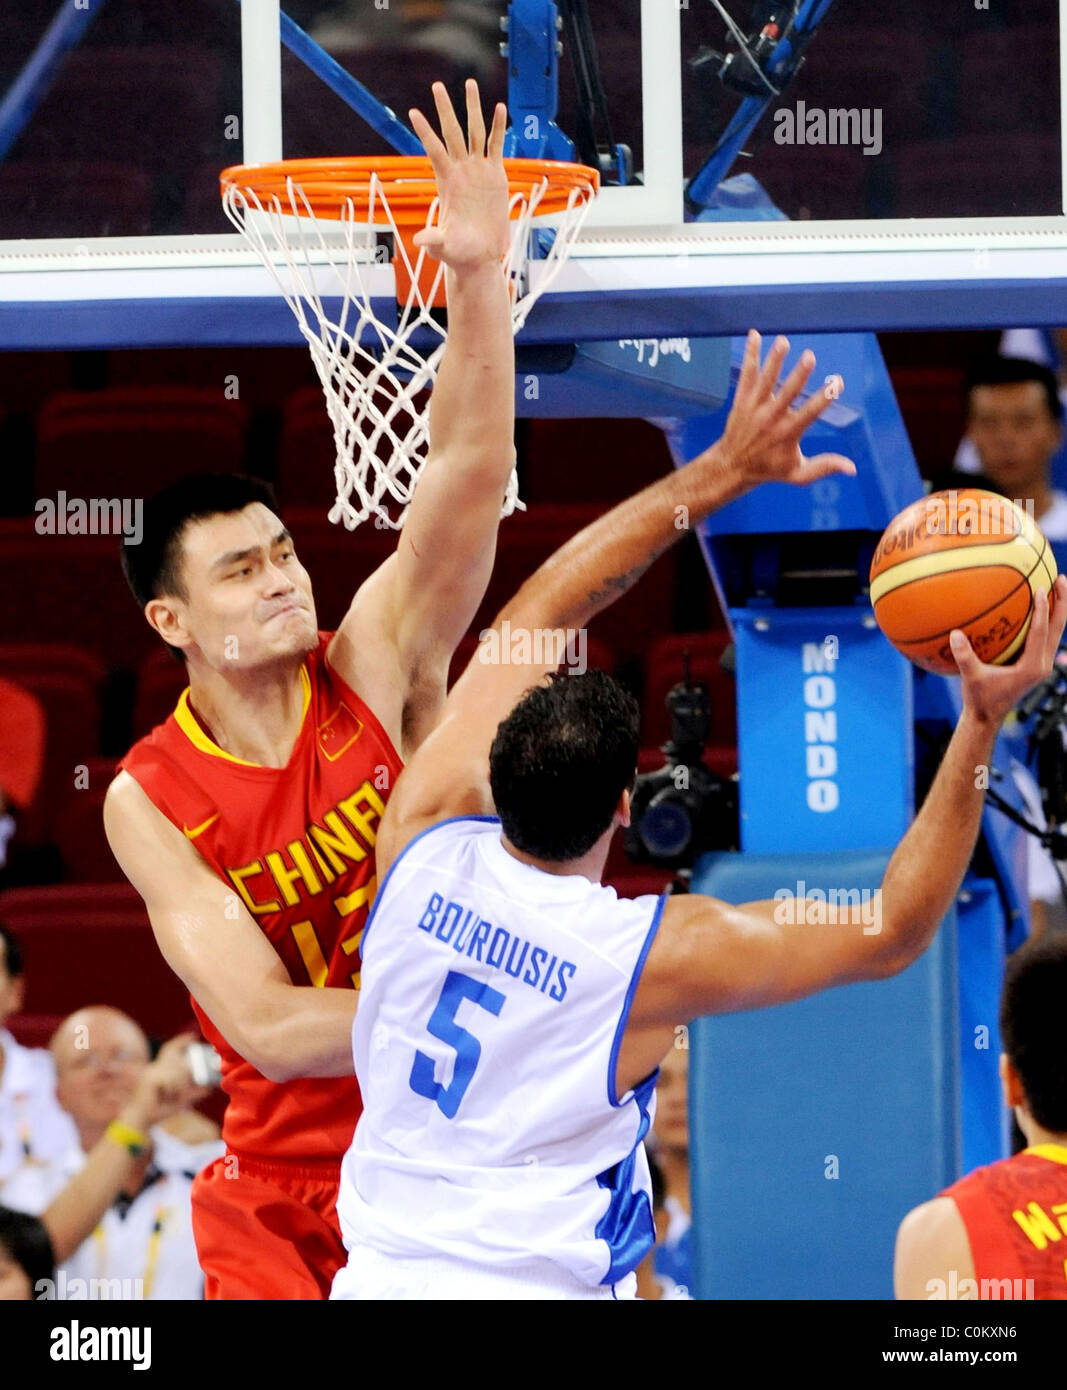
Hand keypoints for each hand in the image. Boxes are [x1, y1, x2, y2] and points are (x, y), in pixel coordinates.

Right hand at [118, 1033, 210, 1132]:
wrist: (140, 1120)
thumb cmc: (157, 1110)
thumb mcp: (180, 1101)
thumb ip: (192, 1093)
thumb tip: (208, 1089)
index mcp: (160, 1070)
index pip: (170, 1049)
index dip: (181, 1041)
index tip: (193, 1037)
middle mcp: (155, 1068)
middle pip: (180, 1063)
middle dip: (187, 1076)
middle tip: (181, 1091)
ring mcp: (152, 1072)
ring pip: (178, 1073)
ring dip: (179, 1088)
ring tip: (171, 1098)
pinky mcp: (151, 1079)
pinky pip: (171, 1080)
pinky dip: (172, 1091)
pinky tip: (165, 1097)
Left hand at [408, 79, 508, 272]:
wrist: (480, 256)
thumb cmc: (459, 253)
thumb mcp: (444, 247)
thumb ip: (434, 240)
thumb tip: (421, 240)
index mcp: (447, 182)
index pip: (434, 150)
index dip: (426, 131)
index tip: (414, 111)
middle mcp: (461, 171)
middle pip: (452, 133)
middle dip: (445, 109)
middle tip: (437, 86)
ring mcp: (478, 171)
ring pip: (475, 132)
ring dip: (473, 109)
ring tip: (470, 84)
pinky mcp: (495, 176)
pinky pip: (496, 146)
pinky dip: (498, 127)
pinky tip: (499, 108)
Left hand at [716, 330, 857, 488]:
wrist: (731, 466)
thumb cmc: (769, 469)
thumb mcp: (798, 474)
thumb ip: (824, 467)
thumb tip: (853, 469)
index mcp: (788, 433)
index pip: (810, 412)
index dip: (824, 397)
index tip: (837, 382)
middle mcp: (771, 418)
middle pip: (787, 393)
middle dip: (798, 375)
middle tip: (809, 356)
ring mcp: (755, 407)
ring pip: (765, 380)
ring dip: (774, 360)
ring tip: (783, 341)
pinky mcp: (743, 400)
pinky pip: (747, 374)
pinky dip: (751, 355)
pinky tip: (754, 334)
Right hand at [951, 576, 1066, 725]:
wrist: (988, 717)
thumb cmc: (980, 699)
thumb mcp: (971, 677)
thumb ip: (965, 656)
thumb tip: (954, 633)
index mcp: (1031, 667)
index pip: (1042, 632)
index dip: (1043, 609)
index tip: (1041, 588)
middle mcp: (1042, 664)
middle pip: (1059, 627)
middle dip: (1062, 601)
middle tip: (1060, 577)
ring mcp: (1042, 664)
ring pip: (1056, 631)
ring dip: (1058, 608)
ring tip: (1056, 585)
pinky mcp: (1036, 664)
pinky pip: (1046, 636)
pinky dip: (1045, 618)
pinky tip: (1036, 604)